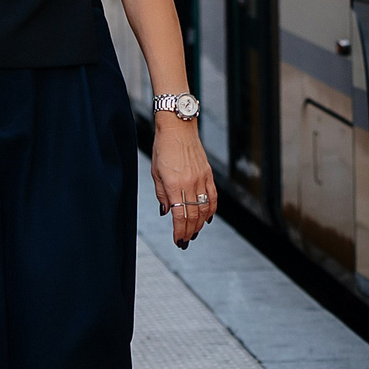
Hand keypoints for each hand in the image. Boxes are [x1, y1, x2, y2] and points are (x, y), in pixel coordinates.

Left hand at [150, 114, 216, 247]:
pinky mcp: (208, 174)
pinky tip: (207, 219)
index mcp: (174, 184)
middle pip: (193, 215)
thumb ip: (162, 194)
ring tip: (195, 232)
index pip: (179, 215)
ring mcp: (201, 179)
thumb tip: (167, 212)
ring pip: (204, 209)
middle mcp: (190, 183)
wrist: (178, 127)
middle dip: (189, 231)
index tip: (178, 241)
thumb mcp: (156, 172)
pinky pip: (212, 197)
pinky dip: (211, 210)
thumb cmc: (163, 148)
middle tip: (185, 241)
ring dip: (200, 224)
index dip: (179, 231)